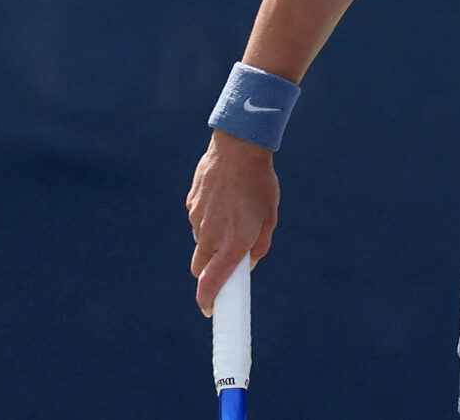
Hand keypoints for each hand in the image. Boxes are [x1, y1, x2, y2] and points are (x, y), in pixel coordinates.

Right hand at [186, 131, 279, 314]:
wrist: (239, 148)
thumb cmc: (260, 185)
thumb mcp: (269, 219)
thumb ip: (259, 247)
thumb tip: (247, 264)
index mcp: (233, 242)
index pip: (212, 283)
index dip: (208, 301)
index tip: (211, 311)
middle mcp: (211, 233)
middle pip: (199, 268)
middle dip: (208, 274)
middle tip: (224, 267)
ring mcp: (197, 218)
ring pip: (200, 243)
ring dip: (211, 243)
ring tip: (232, 221)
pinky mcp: (190, 203)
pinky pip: (197, 221)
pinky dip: (207, 222)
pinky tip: (222, 204)